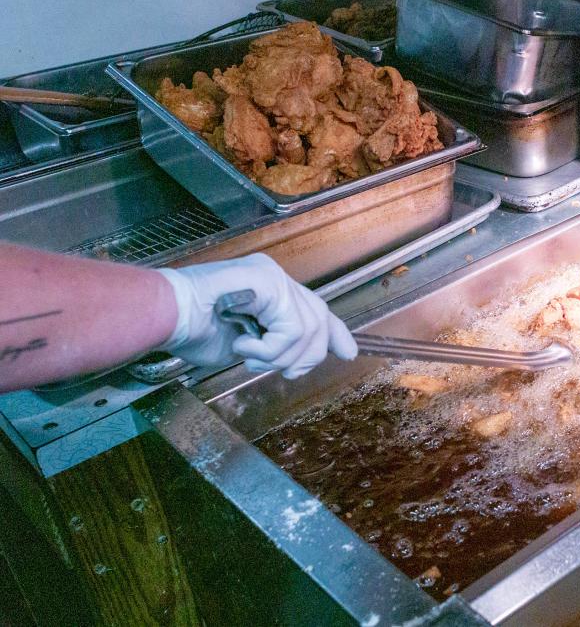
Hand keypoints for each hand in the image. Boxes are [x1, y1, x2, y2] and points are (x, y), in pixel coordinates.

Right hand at [157, 253, 356, 377]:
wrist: (163, 314)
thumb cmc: (190, 330)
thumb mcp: (245, 343)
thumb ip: (274, 344)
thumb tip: (298, 359)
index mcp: (270, 290)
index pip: (316, 309)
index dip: (336, 333)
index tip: (349, 352)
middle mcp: (275, 278)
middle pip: (319, 320)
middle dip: (307, 355)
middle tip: (282, 369)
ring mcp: (271, 277)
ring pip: (306, 330)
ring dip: (276, 355)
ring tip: (247, 353)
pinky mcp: (267, 283)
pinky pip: (290, 329)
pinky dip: (266, 348)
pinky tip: (241, 343)